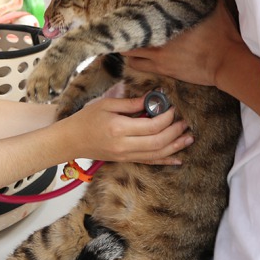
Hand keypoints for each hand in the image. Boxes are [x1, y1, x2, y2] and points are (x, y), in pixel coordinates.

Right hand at [64, 96, 191, 164]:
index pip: (151, 126)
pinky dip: (165, 160)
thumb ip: (132, 103)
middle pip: (158, 142)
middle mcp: (124, 145)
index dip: (166, 117)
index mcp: (119, 128)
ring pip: (157, 154)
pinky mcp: (125, 160)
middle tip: (185, 121)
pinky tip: (178, 159)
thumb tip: (153, 98)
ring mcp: (125, 156)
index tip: (173, 108)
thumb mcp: (107, 104)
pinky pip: (149, 162)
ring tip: (188, 137)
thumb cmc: (86, 119)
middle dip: (175, 131)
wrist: (71, 140)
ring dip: (175, 146)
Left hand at [124, 0, 241, 87]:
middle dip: (125, 34)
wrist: (226, 62)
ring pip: (129, 55)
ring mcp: (159, 57)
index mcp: (168, 21)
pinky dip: (135, 62)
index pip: (139, 16)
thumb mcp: (218, 7)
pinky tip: (138, 59)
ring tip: (129, 45)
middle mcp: (159, 39)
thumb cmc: (222, 35)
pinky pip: (139, 68)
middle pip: (128, 37)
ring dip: (128, 50)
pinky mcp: (164, 70)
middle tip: (126, 30)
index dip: (132, 14)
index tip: (129, 12)